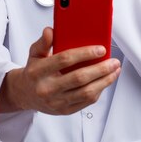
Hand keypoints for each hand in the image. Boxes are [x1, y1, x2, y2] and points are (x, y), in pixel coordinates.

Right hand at [0, 27, 120, 114]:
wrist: (25, 95)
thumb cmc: (33, 72)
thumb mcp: (34, 53)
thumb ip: (43, 42)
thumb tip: (50, 31)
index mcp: (39, 72)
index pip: (65, 60)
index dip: (85, 53)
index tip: (100, 49)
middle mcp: (47, 88)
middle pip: (79, 78)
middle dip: (100, 69)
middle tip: (113, 61)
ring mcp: (56, 102)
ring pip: (86, 92)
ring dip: (104, 81)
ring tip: (114, 71)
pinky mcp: (65, 110)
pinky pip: (86, 102)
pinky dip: (99, 90)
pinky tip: (105, 81)